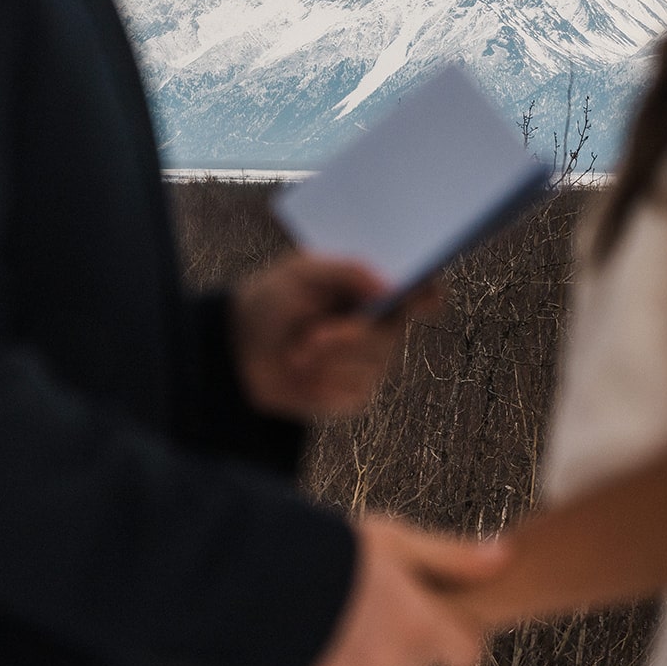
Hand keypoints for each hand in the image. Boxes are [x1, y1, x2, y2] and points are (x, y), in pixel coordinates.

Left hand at [232, 254, 441, 418]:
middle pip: (391, 332)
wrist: (238, 348)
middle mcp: (382, 327)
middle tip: (311, 337)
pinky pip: (351, 390)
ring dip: (326, 358)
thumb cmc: (273, 300)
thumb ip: (346, 270)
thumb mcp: (300, 272)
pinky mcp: (354, 395)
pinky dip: (319, 381)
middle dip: (350, 335)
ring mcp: (371, 364)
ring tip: (296, 352)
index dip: (428, 292)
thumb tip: (391, 287)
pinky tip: (301, 372)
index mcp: (375, 290)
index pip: (420, 291)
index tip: (424, 294)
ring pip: (370, 364)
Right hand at [295, 517, 506, 665]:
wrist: (252, 580)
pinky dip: (333, 655)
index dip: (459, 633)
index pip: (466, 655)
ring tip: (341, 601)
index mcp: (418, 629)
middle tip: (383, 593)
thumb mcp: (396, 541)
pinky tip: (315, 622)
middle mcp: (390, 664)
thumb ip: (452, 556)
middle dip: (410, 633)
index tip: (443, 610)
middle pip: (419, 658)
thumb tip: (503, 556)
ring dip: (368, 644)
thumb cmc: (332, 552)